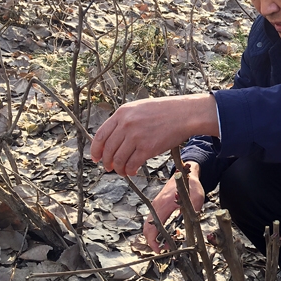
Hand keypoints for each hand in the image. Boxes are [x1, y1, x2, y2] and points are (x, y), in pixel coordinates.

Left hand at [90, 94, 218, 175]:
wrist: (184, 114)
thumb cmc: (165, 111)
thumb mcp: (140, 108)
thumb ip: (125, 120)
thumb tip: (114, 138)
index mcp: (122, 113)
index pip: (101, 135)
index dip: (96, 150)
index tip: (96, 158)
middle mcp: (126, 125)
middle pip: (108, 150)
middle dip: (107, 162)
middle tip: (108, 168)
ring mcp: (136, 137)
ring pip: (119, 159)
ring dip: (118, 169)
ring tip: (122, 172)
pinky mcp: (147, 148)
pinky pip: (132, 164)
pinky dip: (130, 171)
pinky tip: (133, 172)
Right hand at [143, 162, 204, 252]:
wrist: (185, 173)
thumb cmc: (191, 185)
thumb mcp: (196, 198)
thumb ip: (193, 211)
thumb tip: (192, 225)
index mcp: (163, 205)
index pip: (152, 227)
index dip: (153, 242)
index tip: (160, 250)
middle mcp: (156, 206)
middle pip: (147, 229)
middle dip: (153, 242)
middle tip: (165, 249)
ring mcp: (155, 206)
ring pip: (150, 226)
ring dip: (157, 236)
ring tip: (171, 241)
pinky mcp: (157, 206)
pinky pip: (154, 221)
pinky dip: (159, 229)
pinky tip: (172, 231)